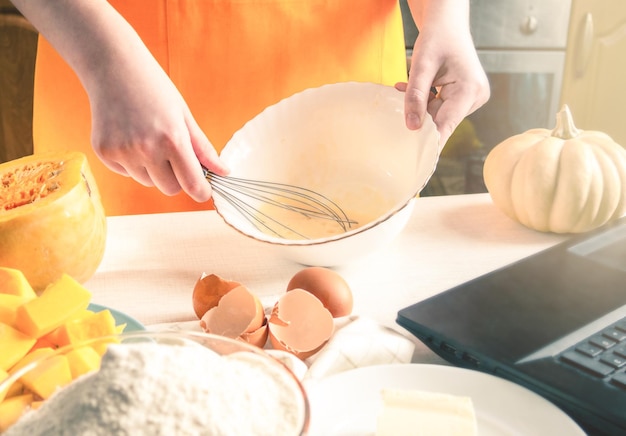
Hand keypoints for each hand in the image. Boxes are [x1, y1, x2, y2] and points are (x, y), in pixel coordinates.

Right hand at [10, 0, 228, 202]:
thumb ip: (203, 148)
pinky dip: (131, 162)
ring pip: (147, 182)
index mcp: (173, 140)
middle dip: (175, 177)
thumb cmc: (153, 88)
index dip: (201, 191)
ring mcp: (122, 152)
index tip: (203, 189)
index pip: (192, 185)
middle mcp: (147, 150)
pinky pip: (127, 173)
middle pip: (169, 189)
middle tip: (172, 152)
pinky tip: (129, 135)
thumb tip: (223, 172)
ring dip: (152, 169)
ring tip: (147, 138)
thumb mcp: (184, 115)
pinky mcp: (104, 152)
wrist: (112, 66)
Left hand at [397, 0, 489, 146]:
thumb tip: (412, 127)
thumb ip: (415, 96)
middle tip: (397, 118)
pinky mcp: (463, 96)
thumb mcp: (421, 66)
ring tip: (404, 88)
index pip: (446, 126)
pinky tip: (411, 88)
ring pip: (438, 114)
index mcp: (469, 91)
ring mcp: (471, 97)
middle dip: (419, 119)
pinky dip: (424, 101)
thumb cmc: (437, 37)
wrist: (447, 23)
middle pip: (441, 121)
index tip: (420, 166)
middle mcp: (475, 96)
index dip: (431, 145)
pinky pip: (439, 106)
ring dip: (419, 106)